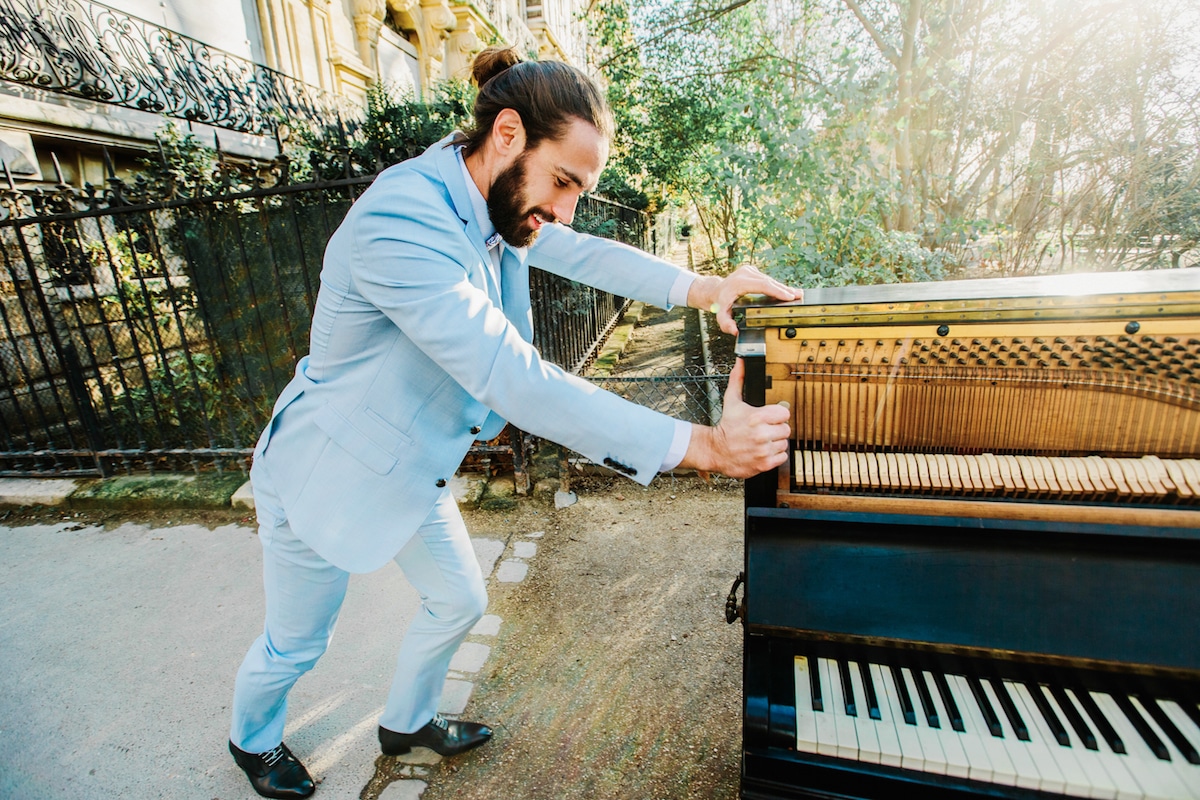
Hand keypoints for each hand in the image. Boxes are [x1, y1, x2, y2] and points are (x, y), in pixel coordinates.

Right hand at [679, 359, 791, 478]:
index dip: (778, 415)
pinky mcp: (764, 463)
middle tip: (765, 430)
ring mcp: (763, 450)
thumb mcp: (731, 401)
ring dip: (776, 443)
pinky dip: (775, 456)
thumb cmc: (725, 426)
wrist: (715, 450)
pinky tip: (763, 451)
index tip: (770, 418)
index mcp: (757, 417)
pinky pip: (781, 457)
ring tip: (762, 441)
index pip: (785, 413)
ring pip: (784, 443)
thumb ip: (738, 380)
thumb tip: (740, 362)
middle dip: (776, 429)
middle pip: (786, 429)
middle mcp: (762, 434)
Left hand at [690, 264, 802, 335]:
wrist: (715, 291)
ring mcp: (749, 270)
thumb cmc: (719, 302)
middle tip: (798, 296)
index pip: (762, 285)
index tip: (789, 296)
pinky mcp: (752, 271)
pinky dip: (777, 286)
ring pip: (770, 280)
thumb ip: (725, 323)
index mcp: (740, 281)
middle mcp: (745, 273)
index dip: (777, 290)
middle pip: (769, 282)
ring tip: (796, 294)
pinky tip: (786, 291)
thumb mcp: (720, 314)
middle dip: (784, 290)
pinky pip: (767, 280)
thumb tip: (735, 331)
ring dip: (782, 288)